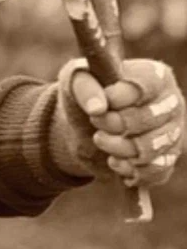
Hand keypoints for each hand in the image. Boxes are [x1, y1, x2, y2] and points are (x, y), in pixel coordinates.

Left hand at [57, 58, 183, 185]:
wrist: (87, 125)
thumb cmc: (87, 95)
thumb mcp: (75, 82)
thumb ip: (84, 87)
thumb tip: (97, 108)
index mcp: (156, 76)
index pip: (148, 86)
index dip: (119, 98)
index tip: (99, 103)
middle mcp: (172, 104)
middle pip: (149, 119)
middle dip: (114, 124)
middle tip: (96, 122)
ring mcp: (173, 133)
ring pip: (151, 149)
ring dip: (117, 148)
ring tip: (101, 139)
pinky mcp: (166, 159)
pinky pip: (155, 172)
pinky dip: (129, 170)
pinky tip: (114, 161)